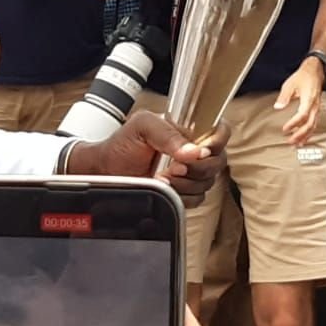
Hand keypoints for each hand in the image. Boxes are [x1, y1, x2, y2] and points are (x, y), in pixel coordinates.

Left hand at [67, 111, 227, 208]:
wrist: (105, 171)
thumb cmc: (122, 145)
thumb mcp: (141, 126)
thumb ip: (167, 133)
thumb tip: (193, 152)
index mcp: (188, 131)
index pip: (220, 132)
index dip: (217, 142)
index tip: (201, 151)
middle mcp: (193, 152)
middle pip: (218, 162)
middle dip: (197, 167)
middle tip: (173, 166)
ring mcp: (190, 174)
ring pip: (208, 183)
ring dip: (186, 183)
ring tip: (163, 177)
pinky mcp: (184, 194)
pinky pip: (197, 199)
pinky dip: (182, 196)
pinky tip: (165, 188)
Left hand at [274, 61, 325, 146]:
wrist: (315, 71)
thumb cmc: (304, 76)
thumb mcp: (290, 84)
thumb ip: (284, 97)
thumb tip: (278, 106)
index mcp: (309, 99)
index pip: (302, 115)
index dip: (294, 124)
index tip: (286, 129)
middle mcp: (314, 106)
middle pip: (309, 124)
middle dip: (300, 135)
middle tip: (291, 141)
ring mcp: (316, 108)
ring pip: (313, 126)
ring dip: (305, 136)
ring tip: (297, 144)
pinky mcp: (315, 109)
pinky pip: (314, 123)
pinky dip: (308, 132)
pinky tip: (304, 137)